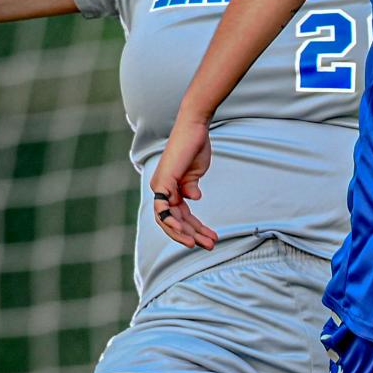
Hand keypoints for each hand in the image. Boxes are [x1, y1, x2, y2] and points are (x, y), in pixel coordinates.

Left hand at [150, 114, 218, 249]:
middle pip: (173, 222)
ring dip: (185, 233)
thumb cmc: (195, 146)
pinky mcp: (163, 181)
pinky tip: (185, 231)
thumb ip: (192, 187)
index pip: (180, 216)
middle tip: (210, 246)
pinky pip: (163, 208)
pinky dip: (172, 221)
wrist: (195, 127)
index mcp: (169, 189)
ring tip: (202, 243)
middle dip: (192, 235)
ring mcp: (160, 186)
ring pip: (168, 219)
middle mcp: (162, 189)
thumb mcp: (195, 173)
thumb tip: (194, 198)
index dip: (195, 229)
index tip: (211, 238)